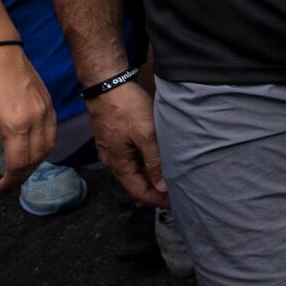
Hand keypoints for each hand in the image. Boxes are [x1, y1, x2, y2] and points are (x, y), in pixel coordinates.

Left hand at [0, 45, 54, 195]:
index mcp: (16, 125)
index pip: (19, 164)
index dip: (9, 181)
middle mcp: (37, 120)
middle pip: (36, 159)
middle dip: (22, 175)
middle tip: (6, 183)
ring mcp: (46, 110)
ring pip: (48, 147)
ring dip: (34, 163)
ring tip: (18, 169)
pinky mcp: (49, 103)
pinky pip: (52, 132)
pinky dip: (43, 146)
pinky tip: (30, 148)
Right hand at [84, 79, 165, 206]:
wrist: (107, 83)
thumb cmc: (126, 108)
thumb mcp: (145, 135)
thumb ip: (154, 162)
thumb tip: (161, 187)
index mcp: (118, 164)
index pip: (139, 192)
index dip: (157, 200)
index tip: (176, 202)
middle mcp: (113, 161)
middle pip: (136, 184)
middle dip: (156, 191)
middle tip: (178, 191)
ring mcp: (113, 149)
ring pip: (134, 171)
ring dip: (152, 176)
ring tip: (172, 177)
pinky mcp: (115, 138)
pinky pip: (132, 159)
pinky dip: (146, 164)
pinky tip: (159, 159)